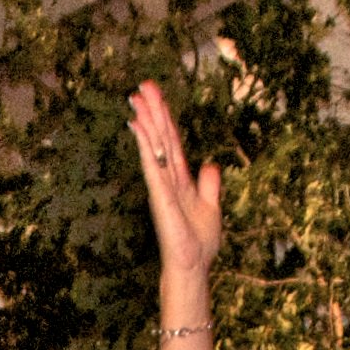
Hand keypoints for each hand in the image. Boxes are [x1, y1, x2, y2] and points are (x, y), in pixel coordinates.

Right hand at [125, 83, 225, 291]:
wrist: (193, 265)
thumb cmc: (199, 243)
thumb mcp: (212, 206)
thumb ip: (209, 184)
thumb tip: (210, 163)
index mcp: (180, 178)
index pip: (172, 142)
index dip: (166, 119)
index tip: (156, 96)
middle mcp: (168, 178)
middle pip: (161, 137)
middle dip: (153, 110)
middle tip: (143, 84)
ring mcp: (162, 185)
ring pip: (154, 146)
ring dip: (146, 121)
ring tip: (137, 97)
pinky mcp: (160, 195)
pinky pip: (152, 164)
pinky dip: (145, 145)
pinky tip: (138, 127)